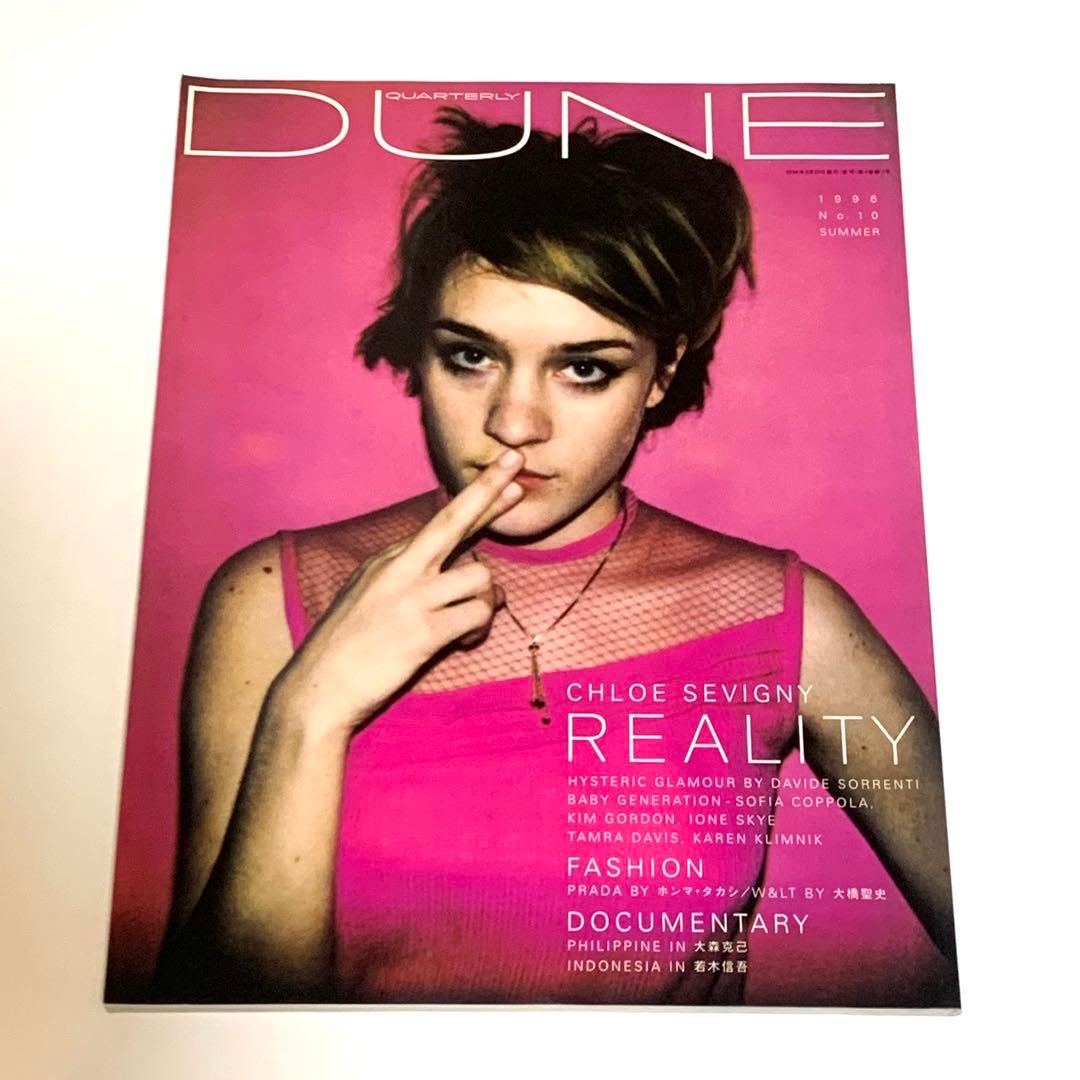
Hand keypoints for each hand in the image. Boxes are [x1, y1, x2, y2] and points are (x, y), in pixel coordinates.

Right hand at [267, 450, 523, 737]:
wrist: (316, 691)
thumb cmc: (344, 651)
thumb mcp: (367, 598)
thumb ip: (406, 578)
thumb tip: (458, 566)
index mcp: (387, 560)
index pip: (442, 522)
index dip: (478, 498)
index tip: (504, 474)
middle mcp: (399, 570)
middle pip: (454, 520)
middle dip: (489, 489)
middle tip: (517, 462)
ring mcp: (412, 599)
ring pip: (480, 578)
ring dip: (488, 601)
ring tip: (471, 624)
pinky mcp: (424, 632)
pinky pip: (477, 616)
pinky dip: (479, 629)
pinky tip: (466, 641)